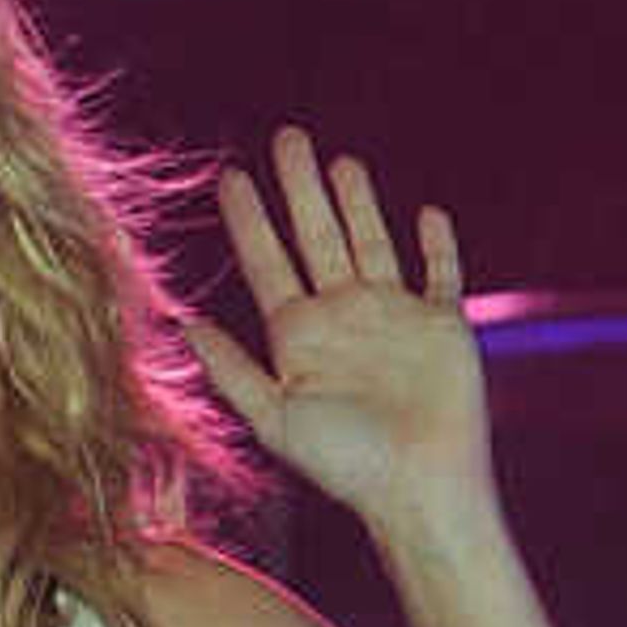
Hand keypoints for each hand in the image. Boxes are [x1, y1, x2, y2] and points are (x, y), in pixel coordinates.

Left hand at [186, 128, 496, 538]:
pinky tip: (426, 213)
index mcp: (299, 335)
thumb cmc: (347, 465)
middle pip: (318, 236)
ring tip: (340, 160)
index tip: (231, 176)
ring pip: (372, 243)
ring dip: (358, 202)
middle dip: (300, 188)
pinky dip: (437, 245)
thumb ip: (232, 369)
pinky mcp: (443, 328)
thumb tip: (183, 322)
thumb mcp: (275, 417)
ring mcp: (394, 318)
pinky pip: (442, 275)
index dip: (250, 219)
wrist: (421, 490)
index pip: (268, 261)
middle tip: (286, 136)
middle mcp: (344, 318)